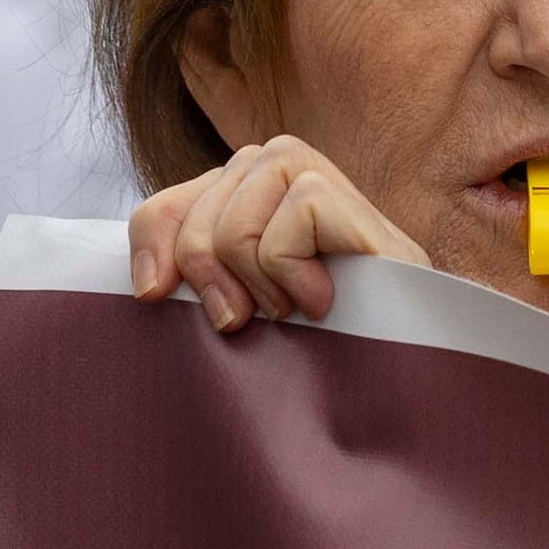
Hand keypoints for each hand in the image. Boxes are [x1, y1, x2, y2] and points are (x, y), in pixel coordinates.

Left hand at [129, 137, 429, 331]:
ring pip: (238, 221)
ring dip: (260, 282)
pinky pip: (289, 222)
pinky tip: (325, 298)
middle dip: (211, 282)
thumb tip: (148, 286)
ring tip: (295, 308)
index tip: (157, 298)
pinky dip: (296, 273)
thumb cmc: (318, 346)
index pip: (162, 211)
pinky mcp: (352, 202)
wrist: (400, 376)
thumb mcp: (237, 309)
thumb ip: (188, 278)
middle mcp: (277, 173)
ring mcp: (318, 179)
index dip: (154, 253)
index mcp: (240, 195)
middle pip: (195, 219)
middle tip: (252, 319)